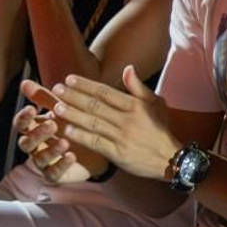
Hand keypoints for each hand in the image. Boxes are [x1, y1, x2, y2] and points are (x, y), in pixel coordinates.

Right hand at [12, 92, 89, 183]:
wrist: (94, 146)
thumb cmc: (71, 124)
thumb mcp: (60, 109)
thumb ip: (43, 97)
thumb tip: (24, 83)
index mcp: (33, 129)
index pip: (20, 124)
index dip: (23, 117)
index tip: (32, 108)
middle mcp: (35, 146)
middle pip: (26, 143)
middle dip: (37, 134)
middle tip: (52, 124)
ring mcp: (44, 162)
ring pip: (39, 159)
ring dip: (51, 150)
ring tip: (65, 141)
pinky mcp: (55, 174)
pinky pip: (54, 173)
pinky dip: (61, 164)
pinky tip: (71, 156)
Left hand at [49, 66, 181, 180]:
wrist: (171, 158)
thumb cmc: (161, 129)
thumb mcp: (156, 104)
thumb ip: (138, 87)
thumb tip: (127, 68)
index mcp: (135, 105)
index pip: (105, 92)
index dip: (85, 85)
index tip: (69, 79)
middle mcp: (127, 119)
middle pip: (95, 105)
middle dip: (73, 96)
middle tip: (56, 89)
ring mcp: (122, 137)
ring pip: (92, 123)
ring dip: (73, 114)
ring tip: (56, 107)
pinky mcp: (118, 153)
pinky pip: (96, 142)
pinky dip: (81, 136)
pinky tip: (67, 130)